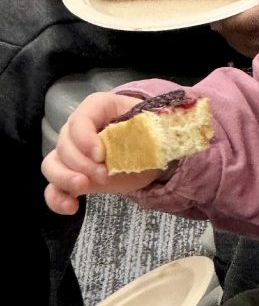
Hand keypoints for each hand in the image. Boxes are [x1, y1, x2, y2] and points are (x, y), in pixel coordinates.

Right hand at [42, 92, 161, 214]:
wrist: (150, 153)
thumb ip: (141, 126)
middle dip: (83, 164)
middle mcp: (78, 129)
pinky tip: (71, 208)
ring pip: (51, 164)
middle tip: (105, 175)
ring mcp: (71, 154)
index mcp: (98, 108)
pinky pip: (52, 188)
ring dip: (64, 179)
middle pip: (64, 145)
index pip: (80, 120)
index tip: (101, 156)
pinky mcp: (71, 177)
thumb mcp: (151, 124)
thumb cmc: (149, 132)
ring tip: (83, 188)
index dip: (85, 139)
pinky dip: (57, 199)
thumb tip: (137, 131)